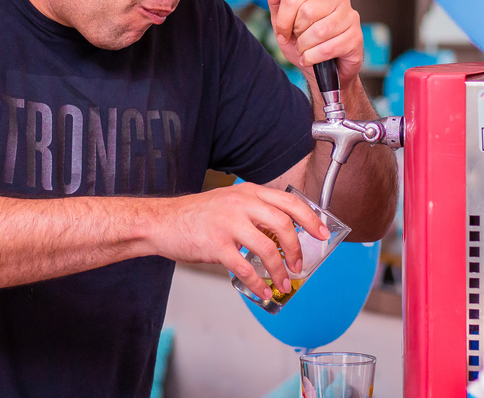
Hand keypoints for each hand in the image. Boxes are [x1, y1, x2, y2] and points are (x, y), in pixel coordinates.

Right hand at [149, 182, 328, 300]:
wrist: (162, 222)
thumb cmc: (195, 216)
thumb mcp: (228, 202)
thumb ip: (254, 211)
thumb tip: (283, 235)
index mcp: (247, 192)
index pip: (289, 201)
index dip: (310, 218)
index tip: (322, 232)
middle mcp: (240, 204)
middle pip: (283, 224)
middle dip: (297, 248)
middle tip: (299, 264)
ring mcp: (228, 223)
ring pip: (267, 249)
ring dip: (279, 271)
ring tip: (282, 283)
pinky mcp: (216, 244)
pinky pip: (245, 268)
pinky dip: (258, 283)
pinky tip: (261, 291)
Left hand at [264, 0, 362, 85]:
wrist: (325, 69)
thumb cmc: (305, 42)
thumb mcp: (285, 21)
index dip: (283, 22)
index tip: (283, 34)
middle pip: (306, 13)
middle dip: (297, 34)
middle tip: (299, 42)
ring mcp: (350, 16)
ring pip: (319, 31)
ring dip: (305, 48)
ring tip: (306, 51)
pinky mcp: (356, 36)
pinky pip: (328, 48)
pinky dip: (314, 57)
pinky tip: (313, 59)